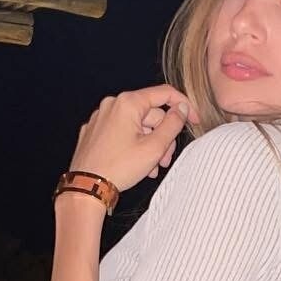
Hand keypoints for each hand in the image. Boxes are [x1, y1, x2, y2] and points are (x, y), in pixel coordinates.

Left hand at [68, 86, 196, 192]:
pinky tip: (137, 164)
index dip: (184, 106)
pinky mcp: (94, 131)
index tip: (194, 120)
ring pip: (137, 125)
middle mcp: (112, 105)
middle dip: (163, 136)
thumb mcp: (154, 147)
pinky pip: (122, 132)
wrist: (86, 187)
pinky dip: (134, 145)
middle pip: (151, 114)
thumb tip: (181, 108)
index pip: (164, 94)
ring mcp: (101, 118)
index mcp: (128, 103)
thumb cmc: (118, 168)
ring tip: (152, 167)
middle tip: (166, 159)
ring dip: (150, 144)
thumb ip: (173, 124)